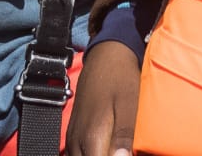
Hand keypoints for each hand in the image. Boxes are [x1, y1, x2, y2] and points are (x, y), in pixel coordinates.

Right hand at [65, 41, 138, 155]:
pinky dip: (89, 154)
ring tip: (113, 149)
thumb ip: (124, 135)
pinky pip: (75, 154)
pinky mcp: (73, 132)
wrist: (106, 54)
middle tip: (121, 150)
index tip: (123, 153)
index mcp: (91, 136)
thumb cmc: (120, 77)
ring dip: (97, 155)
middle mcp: (77, 140)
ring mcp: (72, 136)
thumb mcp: (128, 104)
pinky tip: (104, 149)